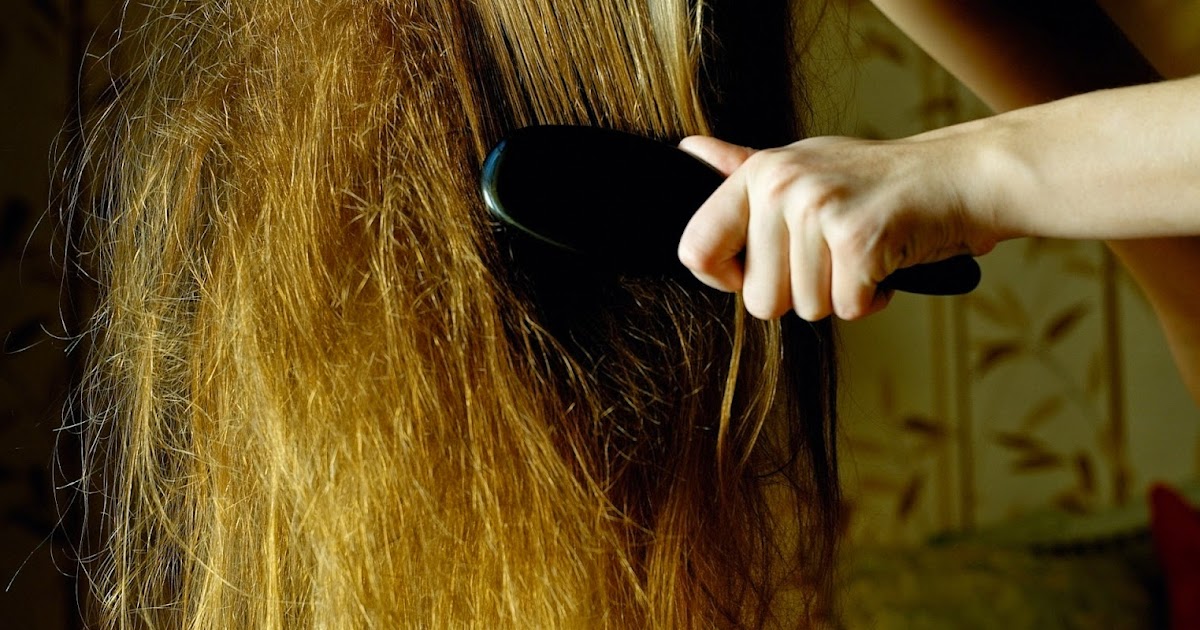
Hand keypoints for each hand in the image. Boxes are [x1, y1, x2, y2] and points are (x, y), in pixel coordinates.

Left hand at [676, 134, 1000, 320]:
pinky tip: (886, 260)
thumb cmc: (879, 180)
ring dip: (841, 293)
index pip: (695, 250)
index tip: (759, 271)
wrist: (962, 176)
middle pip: (758, 300)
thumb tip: (688, 153)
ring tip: (864, 251)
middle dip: (801, 293)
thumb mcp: (804, 164)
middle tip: (834, 253)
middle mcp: (781, 188)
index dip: (725, 279)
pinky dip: (874, 297)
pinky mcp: (858, 241)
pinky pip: (846, 308)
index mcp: (759, 173)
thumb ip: (742, 170)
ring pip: (804, 308)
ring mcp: (819, 212)